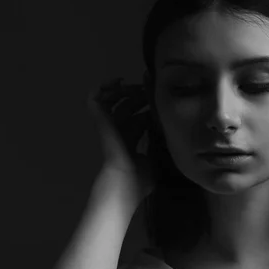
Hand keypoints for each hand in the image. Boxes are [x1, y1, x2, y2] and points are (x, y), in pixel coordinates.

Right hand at [86, 77, 154, 201]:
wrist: (125, 186)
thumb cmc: (139, 182)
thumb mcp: (155, 162)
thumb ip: (159, 150)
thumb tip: (172, 140)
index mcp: (131, 142)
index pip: (140, 119)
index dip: (150, 108)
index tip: (162, 101)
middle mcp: (120, 133)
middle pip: (128, 107)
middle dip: (140, 96)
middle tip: (151, 91)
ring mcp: (110, 128)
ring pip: (112, 101)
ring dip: (125, 91)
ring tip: (136, 86)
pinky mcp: (103, 123)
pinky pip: (95, 102)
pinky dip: (103, 89)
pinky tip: (118, 82)